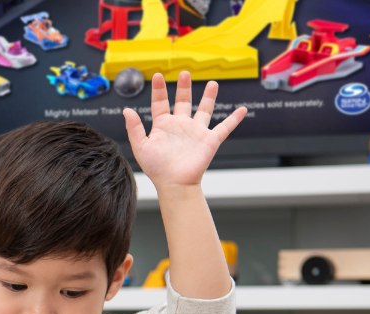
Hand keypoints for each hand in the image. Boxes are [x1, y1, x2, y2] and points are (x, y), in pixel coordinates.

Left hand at [123, 71, 245, 191]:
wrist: (175, 184)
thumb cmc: (157, 169)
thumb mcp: (141, 147)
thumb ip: (134, 128)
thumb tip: (126, 110)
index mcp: (163, 126)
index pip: (160, 103)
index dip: (159, 90)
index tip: (157, 76)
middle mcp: (180, 126)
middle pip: (183, 102)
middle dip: (184, 87)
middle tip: (184, 73)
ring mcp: (196, 132)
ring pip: (204, 109)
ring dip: (209, 97)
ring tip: (212, 83)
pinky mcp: (210, 140)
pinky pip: (225, 127)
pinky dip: (235, 119)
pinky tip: (243, 110)